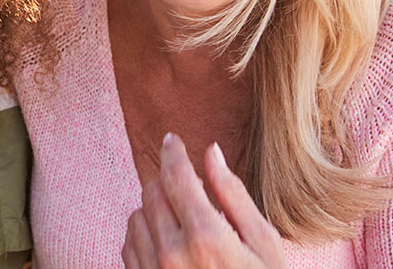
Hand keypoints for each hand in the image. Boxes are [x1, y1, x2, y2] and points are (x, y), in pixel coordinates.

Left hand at [121, 133, 286, 268]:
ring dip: (156, 209)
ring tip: (185, 225)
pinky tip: (169, 243)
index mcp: (206, 237)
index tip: (172, 139)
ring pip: (138, 214)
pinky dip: (144, 233)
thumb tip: (211, 152)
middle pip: (153, 192)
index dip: (173, 151)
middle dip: (169, 183)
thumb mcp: (263, 244)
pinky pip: (129, 242)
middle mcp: (172, 253)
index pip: (176, 176)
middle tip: (192, 194)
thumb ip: (233, 195)